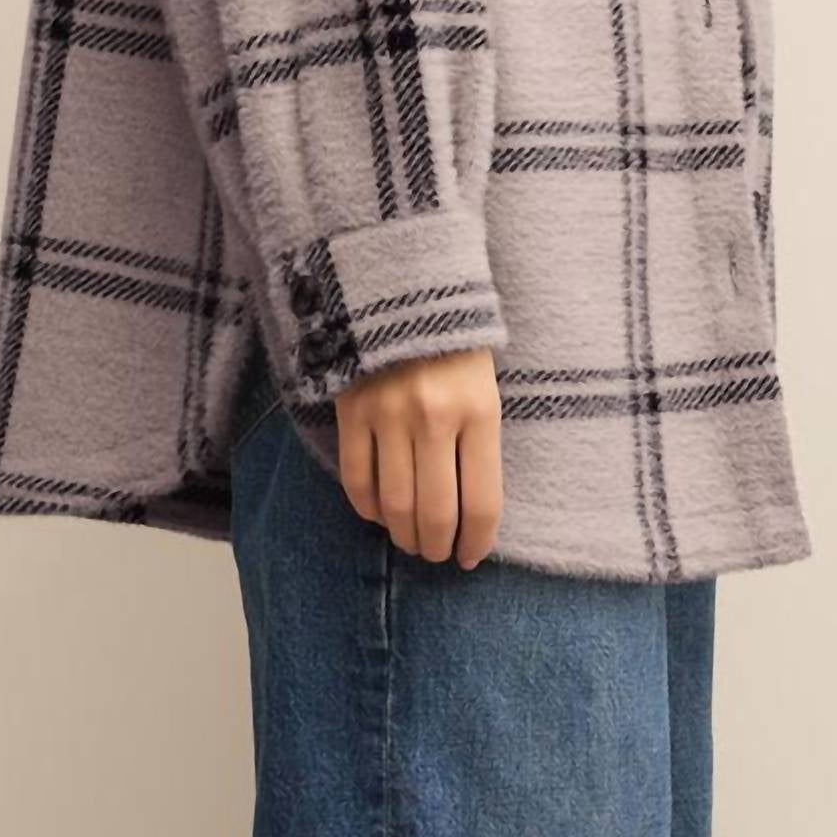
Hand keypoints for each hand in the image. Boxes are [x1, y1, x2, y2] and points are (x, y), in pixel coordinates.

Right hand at [334, 347, 502, 568]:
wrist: (404, 281)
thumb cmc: (455, 339)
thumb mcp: (485, 384)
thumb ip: (479, 440)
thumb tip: (471, 510)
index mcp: (479, 410)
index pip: (481, 502)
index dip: (477, 541)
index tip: (471, 555)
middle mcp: (434, 417)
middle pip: (435, 514)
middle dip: (436, 547)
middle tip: (437, 554)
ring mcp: (388, 414)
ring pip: (394, 505)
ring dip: (403, 535)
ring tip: (410, 540)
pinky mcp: (351, 410)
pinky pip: (357, 479)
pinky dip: (367, 508)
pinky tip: (379, 512)